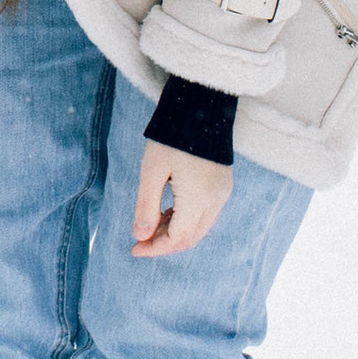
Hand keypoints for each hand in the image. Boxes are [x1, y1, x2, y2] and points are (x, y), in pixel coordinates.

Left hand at [133, 138, 233, 259]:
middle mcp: (215, 200)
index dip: (155, 248)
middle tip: (139, 241)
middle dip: (164, 243)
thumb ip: (146, 205)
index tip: (134, 249)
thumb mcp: (151, 170)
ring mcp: (222, 194)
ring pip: (199, 228)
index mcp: (198, 198)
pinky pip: (206, 214)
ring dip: (175, 232)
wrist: (199, 109)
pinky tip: (167, 213)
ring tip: (150, 226)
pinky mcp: (222, 186)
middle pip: (190, 237)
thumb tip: (139, 236)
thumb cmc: (170, 138)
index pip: (178, 238)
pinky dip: (186, 220)